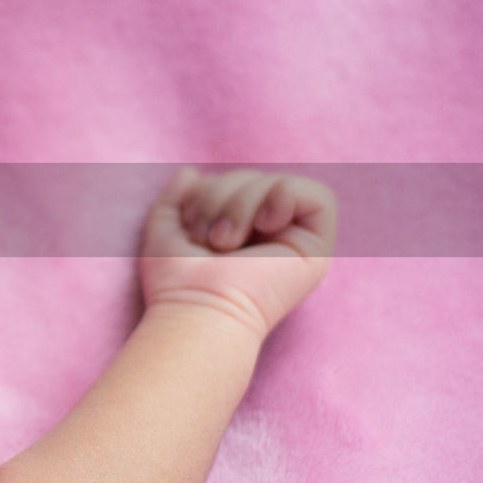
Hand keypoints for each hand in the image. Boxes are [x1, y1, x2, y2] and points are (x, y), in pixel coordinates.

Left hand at [140, 167, 337, 338]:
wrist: (196, 309)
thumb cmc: (177, 282)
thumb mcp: (166, 230)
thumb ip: (176, 199)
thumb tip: (191, 173)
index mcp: (242, 232)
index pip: (234, 180)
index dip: (209, 189)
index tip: (194, 227)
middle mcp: (271, 236)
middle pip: (253, 177)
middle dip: (219, 197)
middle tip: (208, 239)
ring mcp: (296, 242)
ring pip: (277, 181)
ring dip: (240, 204)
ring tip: (225, 242)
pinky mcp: (317, 249)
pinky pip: (317, 195)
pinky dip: (282, 198)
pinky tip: (264, 225)